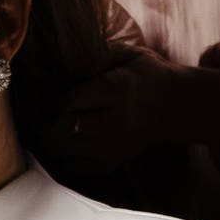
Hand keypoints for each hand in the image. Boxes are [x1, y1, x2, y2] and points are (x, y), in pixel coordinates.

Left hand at [42, 52, 219, 184]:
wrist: (180, 107)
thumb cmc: (150, 75)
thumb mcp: (129, 55)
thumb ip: (99, 52)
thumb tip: (64, 53)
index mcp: (116, 90)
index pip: (68, 101)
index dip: (50, 99)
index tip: (48, 93)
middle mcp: (114, 121)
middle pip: (60, 129)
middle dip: (42, 121)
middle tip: (38, 113)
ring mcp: (114, 146)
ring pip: (62, 150)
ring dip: (49, 139)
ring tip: (48, 127)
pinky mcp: (114, 162)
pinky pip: (75, 168)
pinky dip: (64, 157)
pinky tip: (67, 143)